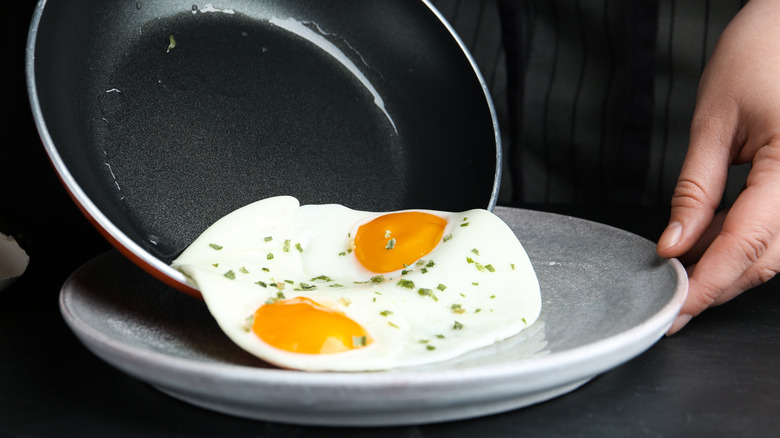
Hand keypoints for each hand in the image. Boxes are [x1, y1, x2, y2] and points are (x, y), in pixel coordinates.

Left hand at [657, 0, 779, 334]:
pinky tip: (711, 247)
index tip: (677, 307)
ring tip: (685, 275)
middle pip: (767, 257)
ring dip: (731, 269)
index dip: (710, 282)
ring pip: (778, 251)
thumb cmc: (759, 54)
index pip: (747, 241)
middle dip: (718, 284)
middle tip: (673, 300)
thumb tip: (674, 244)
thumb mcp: (713, 123)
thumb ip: (695, 190)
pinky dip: (745, 245)